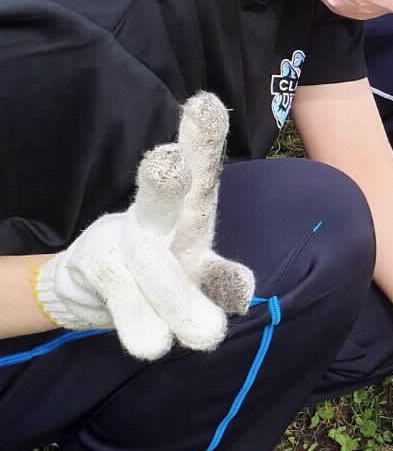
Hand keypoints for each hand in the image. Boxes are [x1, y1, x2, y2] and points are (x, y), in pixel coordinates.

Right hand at [35, 93, 254, 359]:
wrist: (92, 286)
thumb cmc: (162, 265)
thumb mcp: (198, 268)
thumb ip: (220, 278)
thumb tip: (243, 291)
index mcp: (186, 209)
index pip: (200, 170)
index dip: (202, 138)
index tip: (205, 104)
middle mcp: (157, 220)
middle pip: (161, 197)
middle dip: (165, 180)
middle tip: (169, 163)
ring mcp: (126, 243)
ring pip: (148, 262)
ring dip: (173, 294)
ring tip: (207, 333)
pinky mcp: (101, 271)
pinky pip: (126, 304)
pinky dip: (140, 324)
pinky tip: (155, 345)